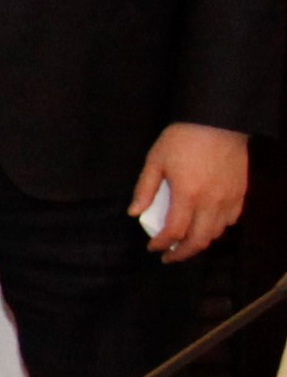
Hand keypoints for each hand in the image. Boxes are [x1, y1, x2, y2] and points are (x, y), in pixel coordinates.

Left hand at [134, 122, 251, 262]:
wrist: (219, 120)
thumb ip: (145, 188)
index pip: (174, 232)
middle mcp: (211, 201)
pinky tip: (207, 225)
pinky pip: (232, 219)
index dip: (161, 244)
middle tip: (168, 256)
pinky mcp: (241, 192)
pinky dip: (218, 228)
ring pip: (217, 233)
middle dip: (182, 254)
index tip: (153, 247)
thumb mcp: (155, 159)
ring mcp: (229, 198)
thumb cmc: (183, 138)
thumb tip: (134, 213)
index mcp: (187, 195)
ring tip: (185, 243)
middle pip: (199, 241)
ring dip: (200, 242)